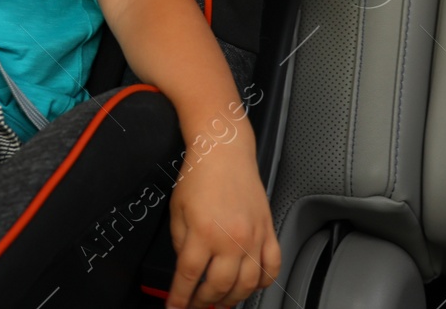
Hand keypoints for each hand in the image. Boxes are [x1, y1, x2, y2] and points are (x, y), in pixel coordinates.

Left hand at [166, 149, 280, 308]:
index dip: (180, 297)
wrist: (225, 152)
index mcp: (204, 233)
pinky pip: (271, 268)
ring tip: (220, 302)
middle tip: (196, 306)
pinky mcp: (268, 232)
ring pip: (247, 284)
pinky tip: (250, 287)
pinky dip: (262, 283)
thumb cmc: (200, 175)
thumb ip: (181, 241)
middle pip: (218, 286)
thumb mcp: (177, 209)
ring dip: (232, 299)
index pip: (189, 277)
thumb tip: (186, 265)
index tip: (175, 307)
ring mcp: (254, 238)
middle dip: (204, 302)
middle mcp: (231, 239)